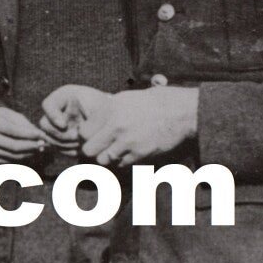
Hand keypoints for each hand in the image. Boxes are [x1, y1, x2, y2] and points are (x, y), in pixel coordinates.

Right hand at [0, 106, 47, 163]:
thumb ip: (25, 124)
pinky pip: (11, 161)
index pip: (15, 132)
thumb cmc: (0, 118)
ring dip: (30, 153)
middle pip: (14, 147)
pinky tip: (30, 152)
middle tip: (44, 144)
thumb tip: (40, 136)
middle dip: (32, 146)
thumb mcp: (10, 114)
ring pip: (14, 156)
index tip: (43, 135)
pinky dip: (23, 157)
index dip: (31, 134)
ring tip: (39, 147)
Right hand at [39, 85, 103, 152]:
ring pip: (49, 138)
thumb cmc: (105, 108)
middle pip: (45, 125)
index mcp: (63, 96)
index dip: (52, 116)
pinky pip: (55, 147)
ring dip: (64, 144)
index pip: (48, 105)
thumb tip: (79, 136)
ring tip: (81, 144)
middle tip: (77, 137)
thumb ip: (91, 120)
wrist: (109, 116)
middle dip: (61, 134)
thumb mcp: (101, 109)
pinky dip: (66, 150)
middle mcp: (55, 110)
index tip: (64, 125)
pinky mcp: (58, 137)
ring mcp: (54, 124)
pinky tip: (79, 149)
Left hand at [79, 86, 199, 165]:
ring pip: (104, 160)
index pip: (83, 132)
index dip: (86, 135)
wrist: (179, 111)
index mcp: (109, 109)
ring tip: (116, 148)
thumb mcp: (124, 99)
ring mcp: (128, 141)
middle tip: (101, 145)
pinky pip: (122, 163)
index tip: (93, 134)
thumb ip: (104, 112)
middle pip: (88, 150)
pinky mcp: (140, 153)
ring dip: (108, 156)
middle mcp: (116, 125)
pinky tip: (131, 150)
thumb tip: (88, 126)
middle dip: (93, 149)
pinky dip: (124, 159)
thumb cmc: (150, 103)